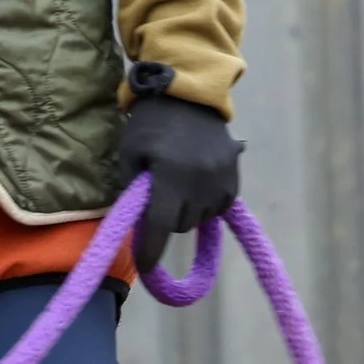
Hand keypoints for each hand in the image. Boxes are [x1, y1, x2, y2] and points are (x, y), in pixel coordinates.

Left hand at [116, 63, 242, 272]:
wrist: (189, 95)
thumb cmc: (150, 124)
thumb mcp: (130, 153)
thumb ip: (133, 190)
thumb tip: (137, 225)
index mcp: (171, 175)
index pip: (160, 225)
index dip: (151, 249)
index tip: (146, 268)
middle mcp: (201, 183)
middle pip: (180, 224)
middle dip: (164, 218)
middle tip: (155, 194)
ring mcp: (222, 183)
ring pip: (199, 219)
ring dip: (185, 211)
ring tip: (175, 182)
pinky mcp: (234, 182)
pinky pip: (216, 209)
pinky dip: (203, 204)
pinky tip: (194, 182)